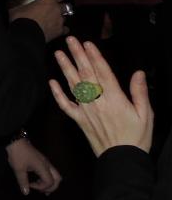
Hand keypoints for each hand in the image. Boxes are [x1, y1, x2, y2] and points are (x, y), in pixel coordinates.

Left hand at [5, 137, 61, 194]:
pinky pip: (50, 171)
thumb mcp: (18, 169)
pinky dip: (47, 178)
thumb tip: (26, 193)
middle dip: (52, 187)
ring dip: (50, 183)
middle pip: (58, 179)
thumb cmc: (17, 154)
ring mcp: (46, 162)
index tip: (30, 185)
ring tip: (42, 189)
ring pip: (55, 175)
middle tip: (42, 192)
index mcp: (43, 167)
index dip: (41, 187)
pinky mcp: (42, 160)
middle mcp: (47, 165)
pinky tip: (39, 180)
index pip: (50, 182)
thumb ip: (23, 182)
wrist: (16, 141)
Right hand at [9, 0, 69, 42]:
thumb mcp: (14, 9)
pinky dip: (61, 30)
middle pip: (66, 6)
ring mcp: (59, 21)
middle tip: (53, 10)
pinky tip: (55, 31)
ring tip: (53, 21)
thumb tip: (9, 1)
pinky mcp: (59, 32)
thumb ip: (14, 4)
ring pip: (65, 18)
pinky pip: (65, 29)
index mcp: (48, 0)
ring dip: (60, 19)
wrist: (26, 35)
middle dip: (61, 8)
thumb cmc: (21, 18)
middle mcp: (57, 9)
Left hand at [49, 37, 153, 156]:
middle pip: (86, 74)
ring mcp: (86, 110)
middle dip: (77, 55)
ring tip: (59, 54)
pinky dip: (57, 93)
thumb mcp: (146, 114)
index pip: (103, 72)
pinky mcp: (79, 120)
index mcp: (115, 99)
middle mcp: (98, 102)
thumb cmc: (136, 138)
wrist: (121, 159)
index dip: (94, 56)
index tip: (88, 43)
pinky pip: (65, 105)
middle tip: (70, 40)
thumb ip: (140, 92)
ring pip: (73, 85)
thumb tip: (138, 73)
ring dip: (65, 68)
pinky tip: (52, 81)